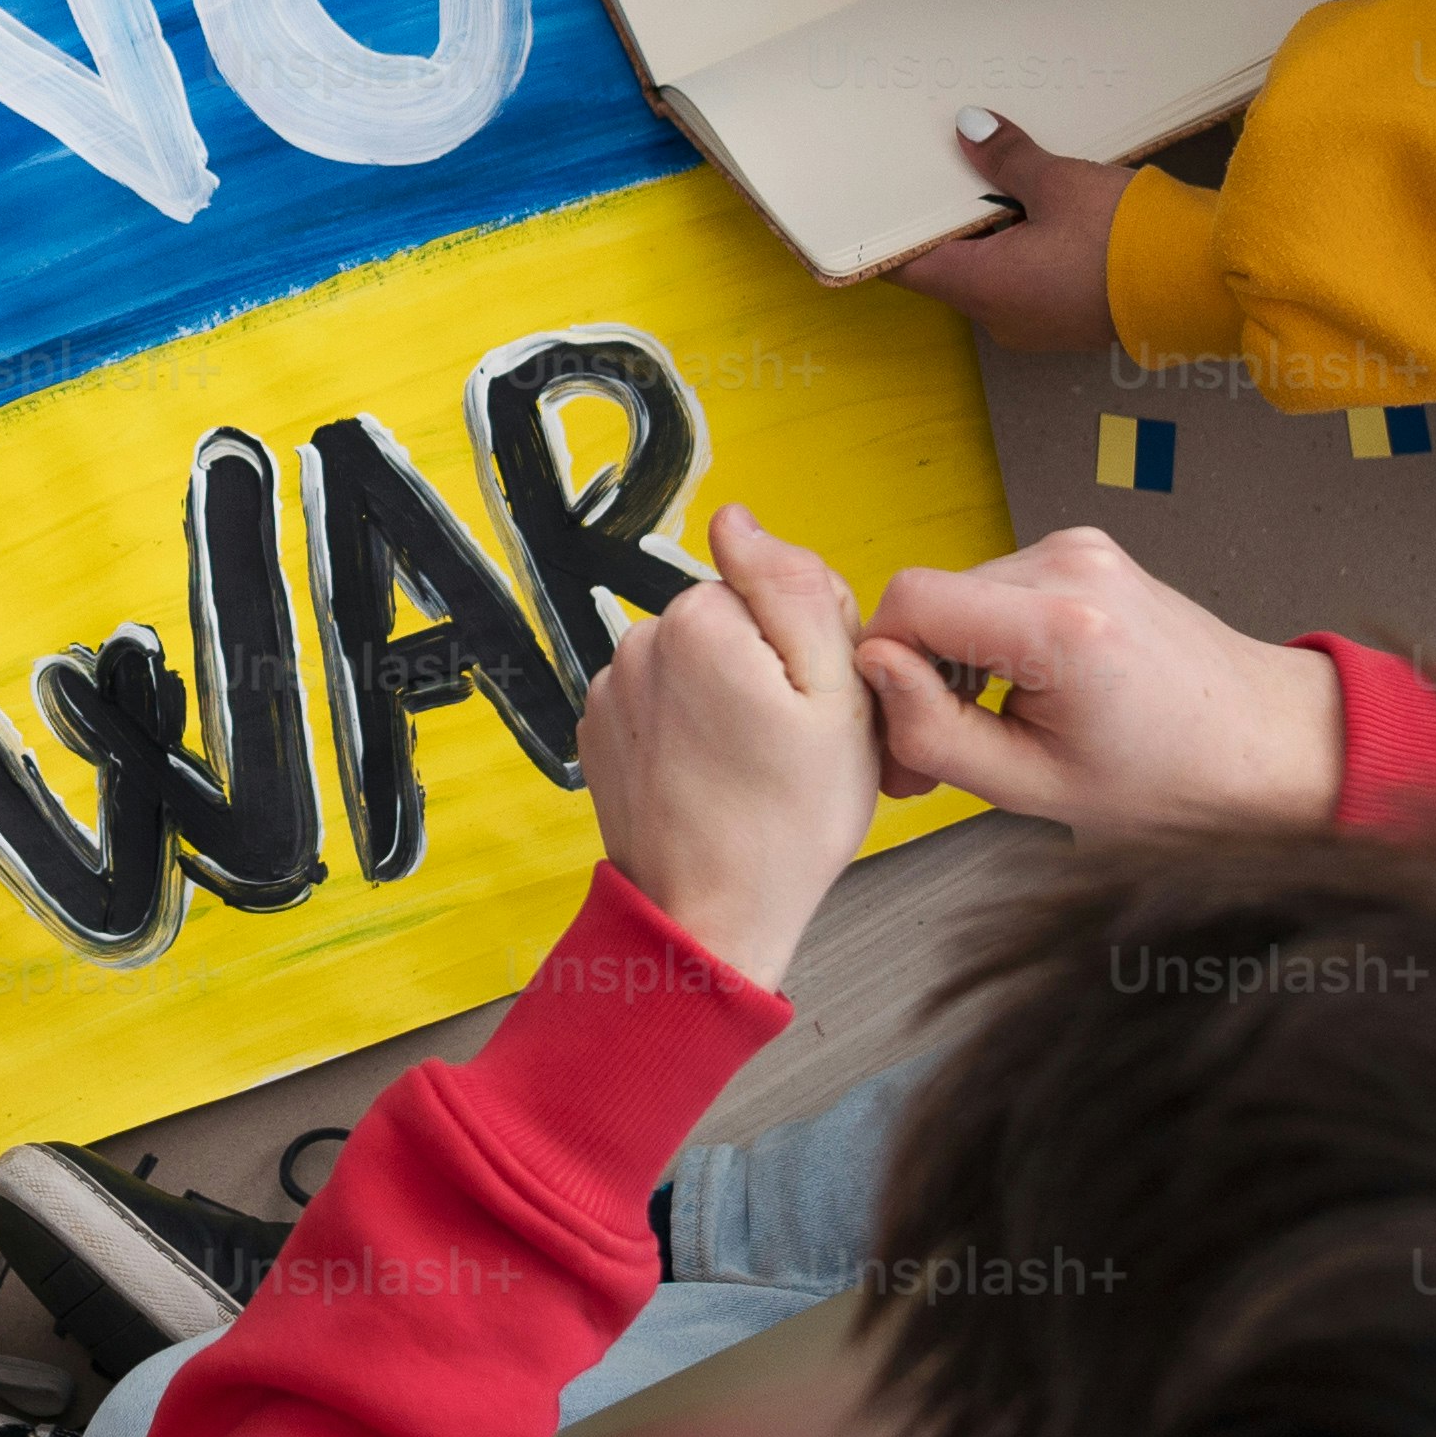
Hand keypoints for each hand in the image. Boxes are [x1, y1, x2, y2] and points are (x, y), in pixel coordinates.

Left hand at [573, 501, 883, 990]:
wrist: (710, 918)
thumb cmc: (787, 822)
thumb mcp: (837, 696)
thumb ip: (795, 589)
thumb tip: (738, 518)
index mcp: (699, 621)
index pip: (769, 585)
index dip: (806, 640)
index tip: (813, 702)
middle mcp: (639, 643)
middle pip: (726, 620)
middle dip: (762, 666)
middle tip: (788, 743)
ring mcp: (610, 690)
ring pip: (693, 662)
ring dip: (722, 698)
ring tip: (748, 767)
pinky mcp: (598, 732)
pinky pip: (659, 702)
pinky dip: (686, 729)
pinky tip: (710, 779)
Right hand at [852, 523, 1347, 844]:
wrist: (1266, 744)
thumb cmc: (1175, 779)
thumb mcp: (1035, 787)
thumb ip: (936, 732)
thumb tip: (875, 673)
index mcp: (1063, 626)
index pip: (910, 600)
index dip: (884, 663)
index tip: (902, 727)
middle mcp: (1072, 567)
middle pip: (932, 596)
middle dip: (917, 671)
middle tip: (933, 755)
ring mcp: (1083, 550)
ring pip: (962, 591)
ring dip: (955, 656)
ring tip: (990, 725)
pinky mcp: (1088, 552)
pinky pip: (1001, 587)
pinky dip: (993, 638)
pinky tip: (1021, 689)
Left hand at [886, 112, 1126, 351]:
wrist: (1202, 286)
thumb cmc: (1123, 237)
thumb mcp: (1059, 184)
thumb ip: (1007, 157)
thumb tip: (968, 129)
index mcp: (983, 289)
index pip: (907, 267)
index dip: (890, 233)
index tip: (885, 198)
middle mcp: (1000, 317)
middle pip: (951, 266)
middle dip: (950, 219)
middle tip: (946, 167)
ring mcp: (1036, 324)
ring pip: (993, 272)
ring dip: (993, 231)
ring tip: (996, 177)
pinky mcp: (1069, 320)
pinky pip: (1028, 280)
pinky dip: (1024, 247)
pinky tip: (1040, 209)